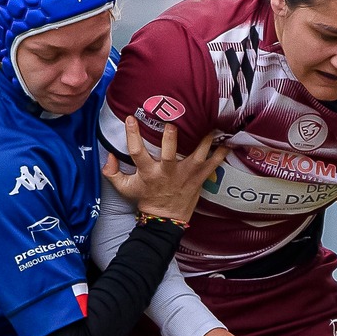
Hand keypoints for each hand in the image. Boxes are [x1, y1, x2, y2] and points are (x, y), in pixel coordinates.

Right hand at [103, 118, 232, 225]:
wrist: (164, 217)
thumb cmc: (145, 198)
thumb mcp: (124, 188)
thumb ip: (112, 172)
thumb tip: (108, 155)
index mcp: (148, 172)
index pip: (137, 152)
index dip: (132, 135)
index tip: (130, 118)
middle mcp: (167, 172)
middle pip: (169, 154)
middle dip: (171, 139)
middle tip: (173, 123)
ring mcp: (185, 175)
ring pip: (196, 156)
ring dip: (204, 141)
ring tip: (210, 126)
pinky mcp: (199, 178)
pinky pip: (213, 165)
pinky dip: (221, 154)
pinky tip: (228, 141)